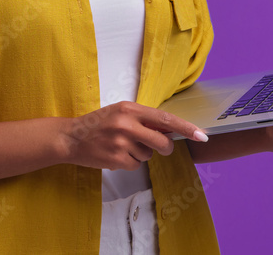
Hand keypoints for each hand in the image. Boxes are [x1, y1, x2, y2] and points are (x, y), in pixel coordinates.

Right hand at [59, 101, 208, 170]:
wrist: (70, 137)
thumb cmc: (97, 124)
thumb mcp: (119, 113)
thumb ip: (143, 119)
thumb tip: (170, 130)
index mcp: (129, 108)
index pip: (164, 119)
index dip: (186, 127)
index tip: (202, 134)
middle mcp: (126, 124)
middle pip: (161, 141)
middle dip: (164, 148)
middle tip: (158, 148)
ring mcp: (121, 142)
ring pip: (148, 155)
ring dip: (140, 154)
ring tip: (122, 146)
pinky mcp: (116, 158)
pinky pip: (135, 165)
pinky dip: (128, 162)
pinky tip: (116, 155)